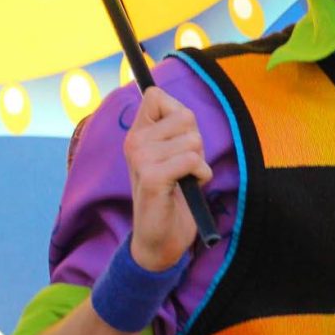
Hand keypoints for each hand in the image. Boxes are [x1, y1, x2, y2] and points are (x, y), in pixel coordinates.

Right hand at [124, 86, 210, 270]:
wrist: (161, 237)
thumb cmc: (173, 194)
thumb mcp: (173, 155)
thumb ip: (175, 129)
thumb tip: (177, 105)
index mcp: (136, 134)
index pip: (156, 96)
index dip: (178, 114)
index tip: (177, 139)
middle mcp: (134, 142)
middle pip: (184, 116)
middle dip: (195, 141)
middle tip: (184, 166)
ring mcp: (140, 159)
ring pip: (192, 140)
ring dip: (199, 161)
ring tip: (184, 178)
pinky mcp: (151, 177)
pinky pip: (192, 160)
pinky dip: (201, 174)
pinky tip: (189, 186)